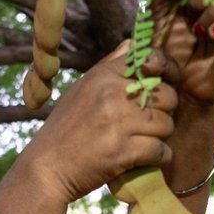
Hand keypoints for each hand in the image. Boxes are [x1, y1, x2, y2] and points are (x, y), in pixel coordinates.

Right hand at [19, 41, 178, 202]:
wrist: (46, 168)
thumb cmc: (64, 129)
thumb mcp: (81, 89)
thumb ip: (108, 67)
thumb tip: (132, 45)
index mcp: (103, 76)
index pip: (152, 60)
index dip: (167, 71)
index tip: (167, 83)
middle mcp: (111, 95)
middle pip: (167, 96)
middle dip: (164, 111)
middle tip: (150, 123)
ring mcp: (118, 123)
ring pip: (166, 124)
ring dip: (161, 136)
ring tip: (145, 142)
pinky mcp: (122, 151)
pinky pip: (161, 150)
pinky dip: (160, 157)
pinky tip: (148, 159)